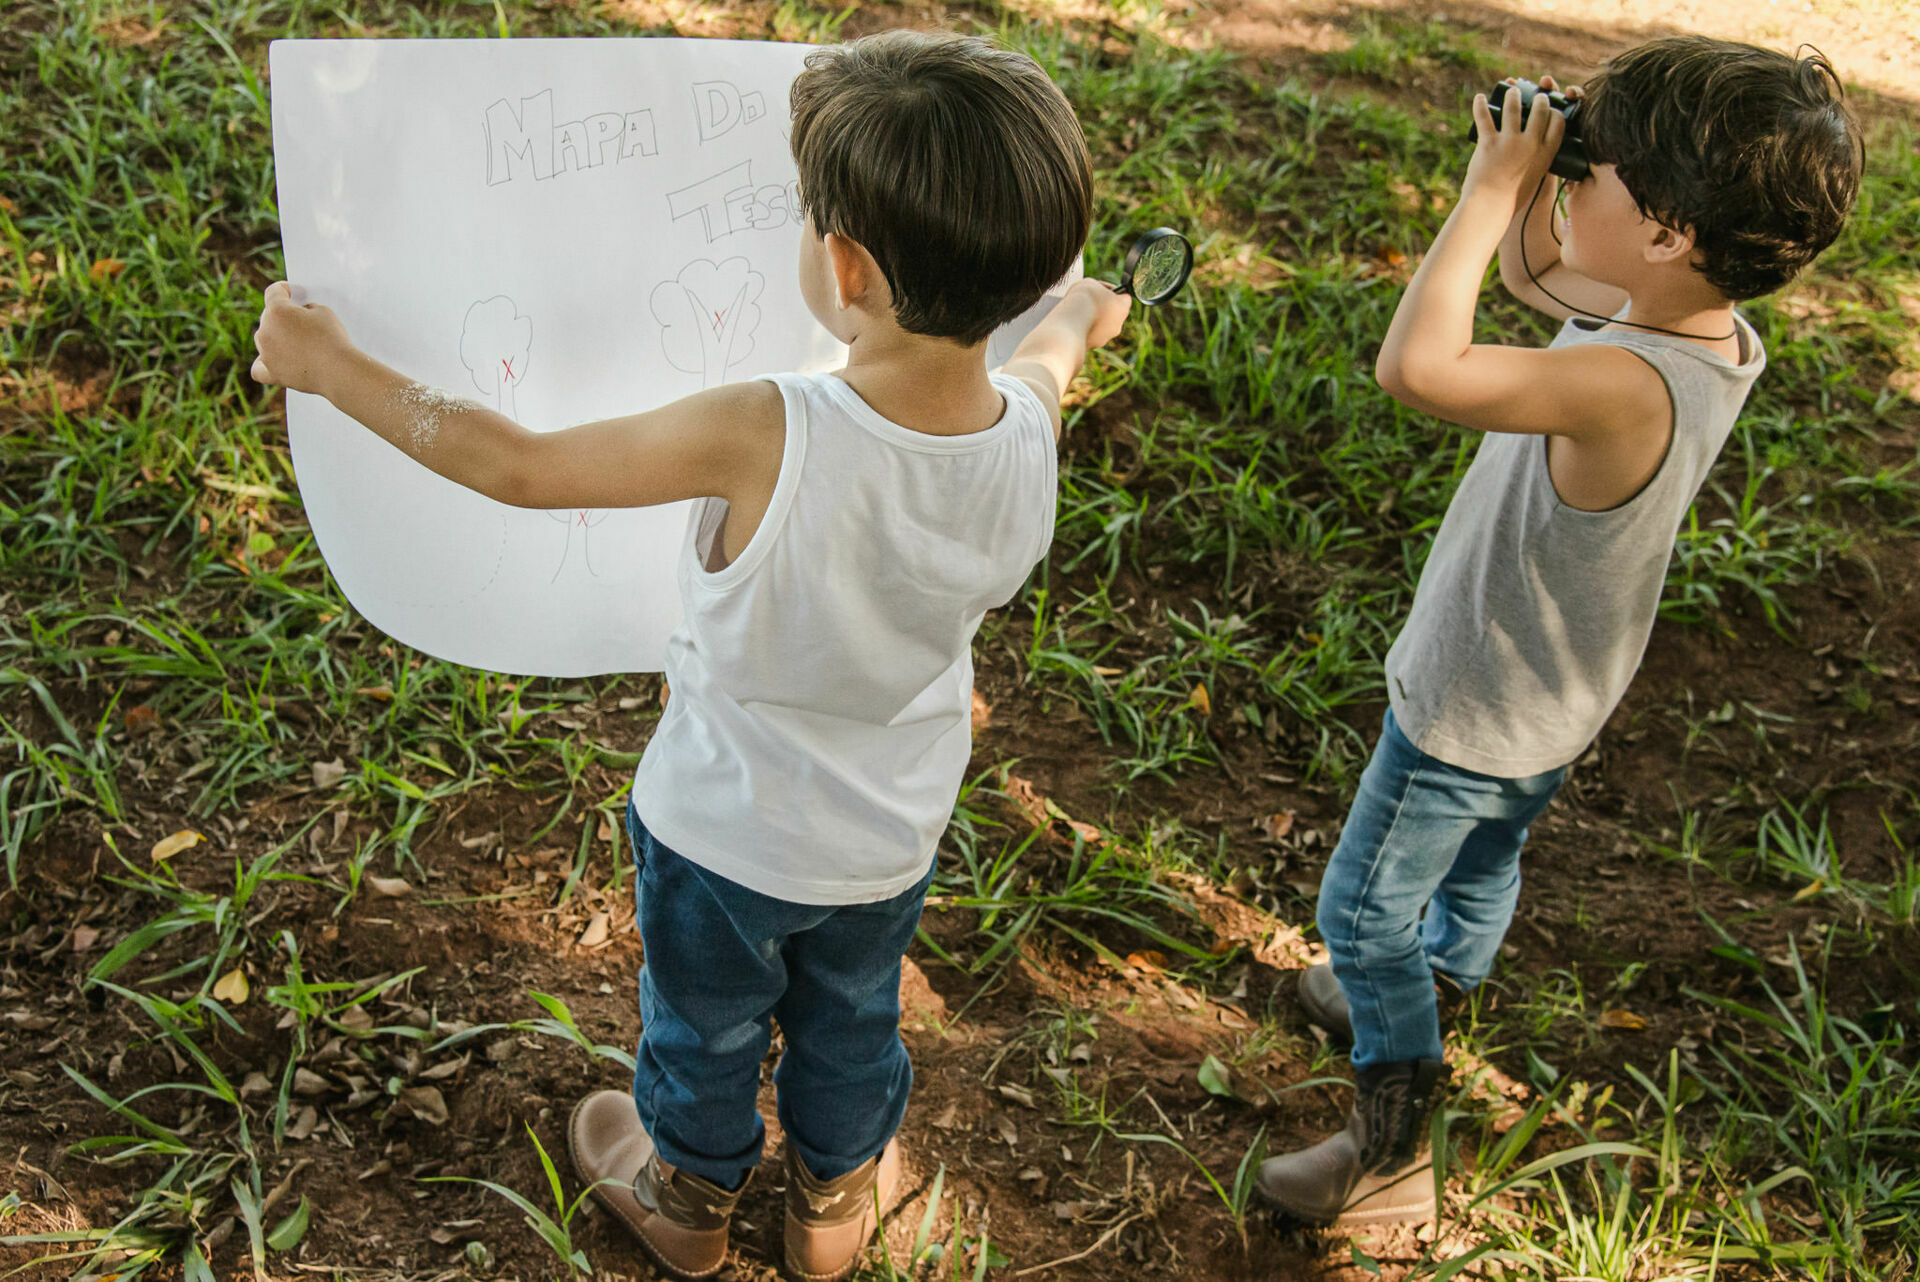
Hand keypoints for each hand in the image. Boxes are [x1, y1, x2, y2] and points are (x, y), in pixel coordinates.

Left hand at [252, 281, 353, 395]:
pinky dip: (264, 363)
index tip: (294, 292)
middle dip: (283, 316)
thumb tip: (301, 316)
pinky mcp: (272, 373)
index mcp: (277, 311)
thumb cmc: (333, 339)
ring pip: (264, 339)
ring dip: (276, 337)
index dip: (285, 289)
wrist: (340, 371)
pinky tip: (274, 360)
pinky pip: (259, 368)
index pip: (274, 291)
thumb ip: (306, 309)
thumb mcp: (323, 311)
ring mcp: (266, 353)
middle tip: (302, 320)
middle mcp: (265, 330)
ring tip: (296, 343)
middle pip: (269, 317)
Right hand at [1064, 278, 1132, 349]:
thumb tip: (1097, 292)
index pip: (1125, 297)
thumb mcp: (1090, 283)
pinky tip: (1074, 323)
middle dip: (1103, 307)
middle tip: (1090, 301)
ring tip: (1079, 312)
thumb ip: (1098, 287)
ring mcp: (1106, 338)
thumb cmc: (1082, 300)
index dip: (1113, 292)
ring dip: (1094, 319)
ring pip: (1102, 326)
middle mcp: (1118, 325)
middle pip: (1114, 313)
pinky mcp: (1093, 346)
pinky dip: (1084, 329)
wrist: (1069, 324)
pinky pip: (1090, 335)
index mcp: (1123, 307)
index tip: (1103, 290)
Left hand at [1466, 83, 1565, 199]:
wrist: (1490, 208)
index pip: (1558, 123)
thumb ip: (1537, 162)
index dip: (1556, 112)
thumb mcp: (1534, 178)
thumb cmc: (1512, 198)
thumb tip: (1535, 153)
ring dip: (1513, 94)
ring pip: (1514, 107)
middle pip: (1541, 110)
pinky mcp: (1489, 143)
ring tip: (1511, 90)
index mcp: (1546, 154)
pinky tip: (1480, 97)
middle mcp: (1531, 144)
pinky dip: (1480, 104)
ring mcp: (1510, 142)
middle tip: (1536, 95)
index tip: (1551, 109)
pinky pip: (1484, 116)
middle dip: (1540, 97)